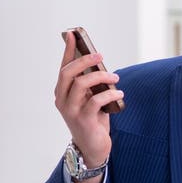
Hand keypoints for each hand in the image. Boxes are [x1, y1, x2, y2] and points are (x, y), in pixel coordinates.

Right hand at [54, 32, 123, 169]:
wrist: (93, 149)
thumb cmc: (93, 121)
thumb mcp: (90, 99)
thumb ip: (91, 84)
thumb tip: (100, 64)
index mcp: (62, 93)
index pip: (63, 67)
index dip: (68, 50)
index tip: (73, 34)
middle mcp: (62, 100)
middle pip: (68, 72)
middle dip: (85, 60)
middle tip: (100, 55)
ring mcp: (71, 111)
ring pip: (81, 84)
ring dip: (101, 76)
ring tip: (115, 77)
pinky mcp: (83, 121)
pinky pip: (95, 101)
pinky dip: (109, 94)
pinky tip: (119, 94)